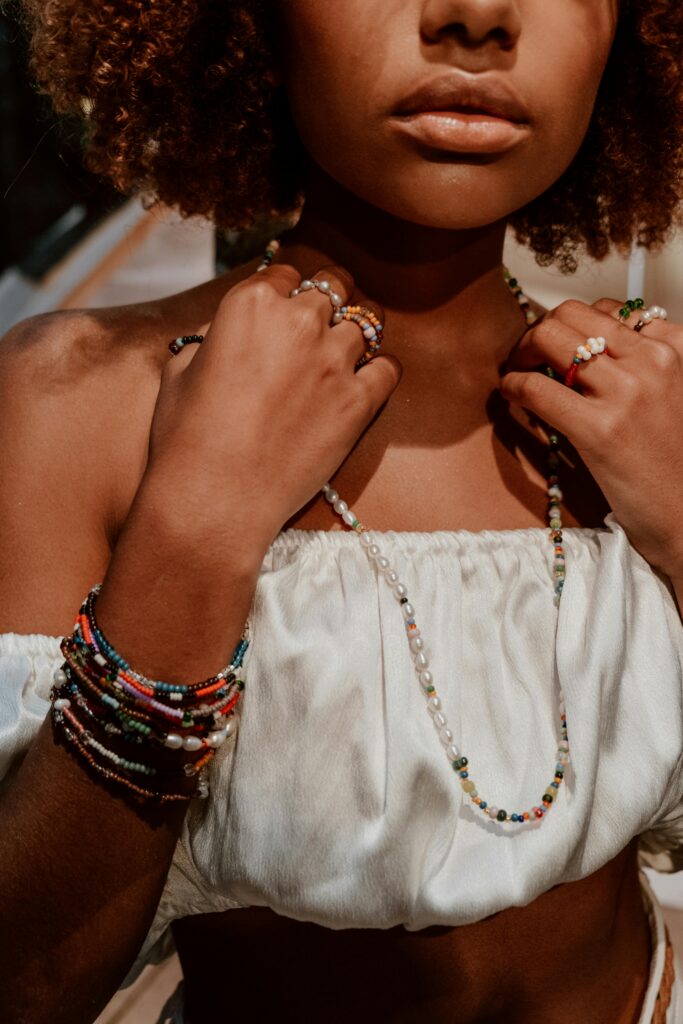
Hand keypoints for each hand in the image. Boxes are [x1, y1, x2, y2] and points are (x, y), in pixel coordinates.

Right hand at [146, 263, 401, 548]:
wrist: (214, 497)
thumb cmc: (186, 437)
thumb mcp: (180, 370)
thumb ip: (212, 337)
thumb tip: (226, 335)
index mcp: (250, 303)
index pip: (286, 273)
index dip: (286, 290)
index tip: (286, 308)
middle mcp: (298, 322)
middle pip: (332, 287)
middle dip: (327, 302)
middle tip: (321, 325)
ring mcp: (334, 361)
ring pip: (366, 322)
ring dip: (356, 333)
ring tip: (345, 353)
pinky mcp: (358, 402)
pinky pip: (389, 368)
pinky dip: (380, 371)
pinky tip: (366, 382)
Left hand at [499, 298, 682, 578]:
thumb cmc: (672, 461)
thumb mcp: (670, 395)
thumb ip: (638, 366)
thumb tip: (581, 348)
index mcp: (672, 350)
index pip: (609, 310)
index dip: (573, 324)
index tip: (558, 343)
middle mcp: (652, 362)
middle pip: (573, 315)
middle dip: (541, 329)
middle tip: (528, 354)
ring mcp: (627, 393)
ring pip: (552, 338)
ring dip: (523, 350)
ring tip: (519, 370)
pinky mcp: (600, 429)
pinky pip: (537, 388)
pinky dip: (514, 385)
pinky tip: (512, 393)